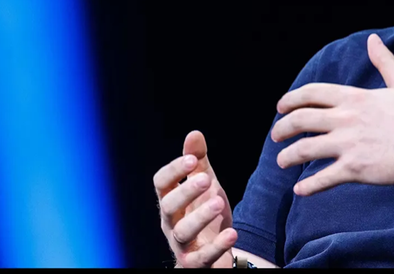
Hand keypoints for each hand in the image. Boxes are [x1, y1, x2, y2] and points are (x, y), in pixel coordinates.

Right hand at [153, 131, 235, 267]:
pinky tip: (232, 233)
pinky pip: (202, 257)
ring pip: (183, 232)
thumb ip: (199, 163)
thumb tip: (194, 133)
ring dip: (200, 217)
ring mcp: (182, 245)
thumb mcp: (204, 187)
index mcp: (170, 200)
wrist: (215, 253)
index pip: (161, 183)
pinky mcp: (196, 263)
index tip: (193, 159)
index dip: (174, 171)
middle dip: (186, 192)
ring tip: (219, 202)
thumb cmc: (204, 215)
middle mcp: (171, 222)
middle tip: (207, 179)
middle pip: (168, 207)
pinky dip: (216, 246)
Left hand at [271, 33, 393, 195]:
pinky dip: (308, 185)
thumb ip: (384, 62)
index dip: (291, 99)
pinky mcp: (355, 169)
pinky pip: (323, 178)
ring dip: (288, 156)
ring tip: (282, 161)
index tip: (281, 107)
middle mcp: (347, 119)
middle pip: (301, 120)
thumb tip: (374, 39)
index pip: (312, 93)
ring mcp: (349, 144)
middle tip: (276, 135)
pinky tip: (299, 189)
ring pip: (305, 149)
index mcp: (355, 98)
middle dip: (282, 127)